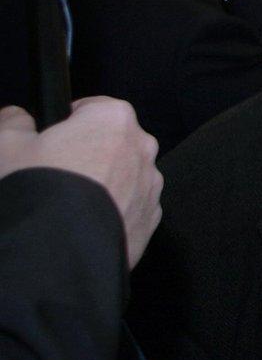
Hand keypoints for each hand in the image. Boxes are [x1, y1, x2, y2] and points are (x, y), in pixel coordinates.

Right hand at [0, 99, 162, 267]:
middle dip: (87, 153)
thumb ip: (13, 122)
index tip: (50, 138)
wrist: (59, 251)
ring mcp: (150, 186)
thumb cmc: (37, 190)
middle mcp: (142, 149)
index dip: (67, 122)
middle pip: (111, 143)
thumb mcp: (6, 145)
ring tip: (66, 203)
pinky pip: (129, 207)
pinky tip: (82, 222)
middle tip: (54, 172)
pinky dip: (111, 211)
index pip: (92, 108)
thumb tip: (17, 117)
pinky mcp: (150, 220)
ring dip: (101, 183)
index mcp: (114, 119)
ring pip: (123, 176)